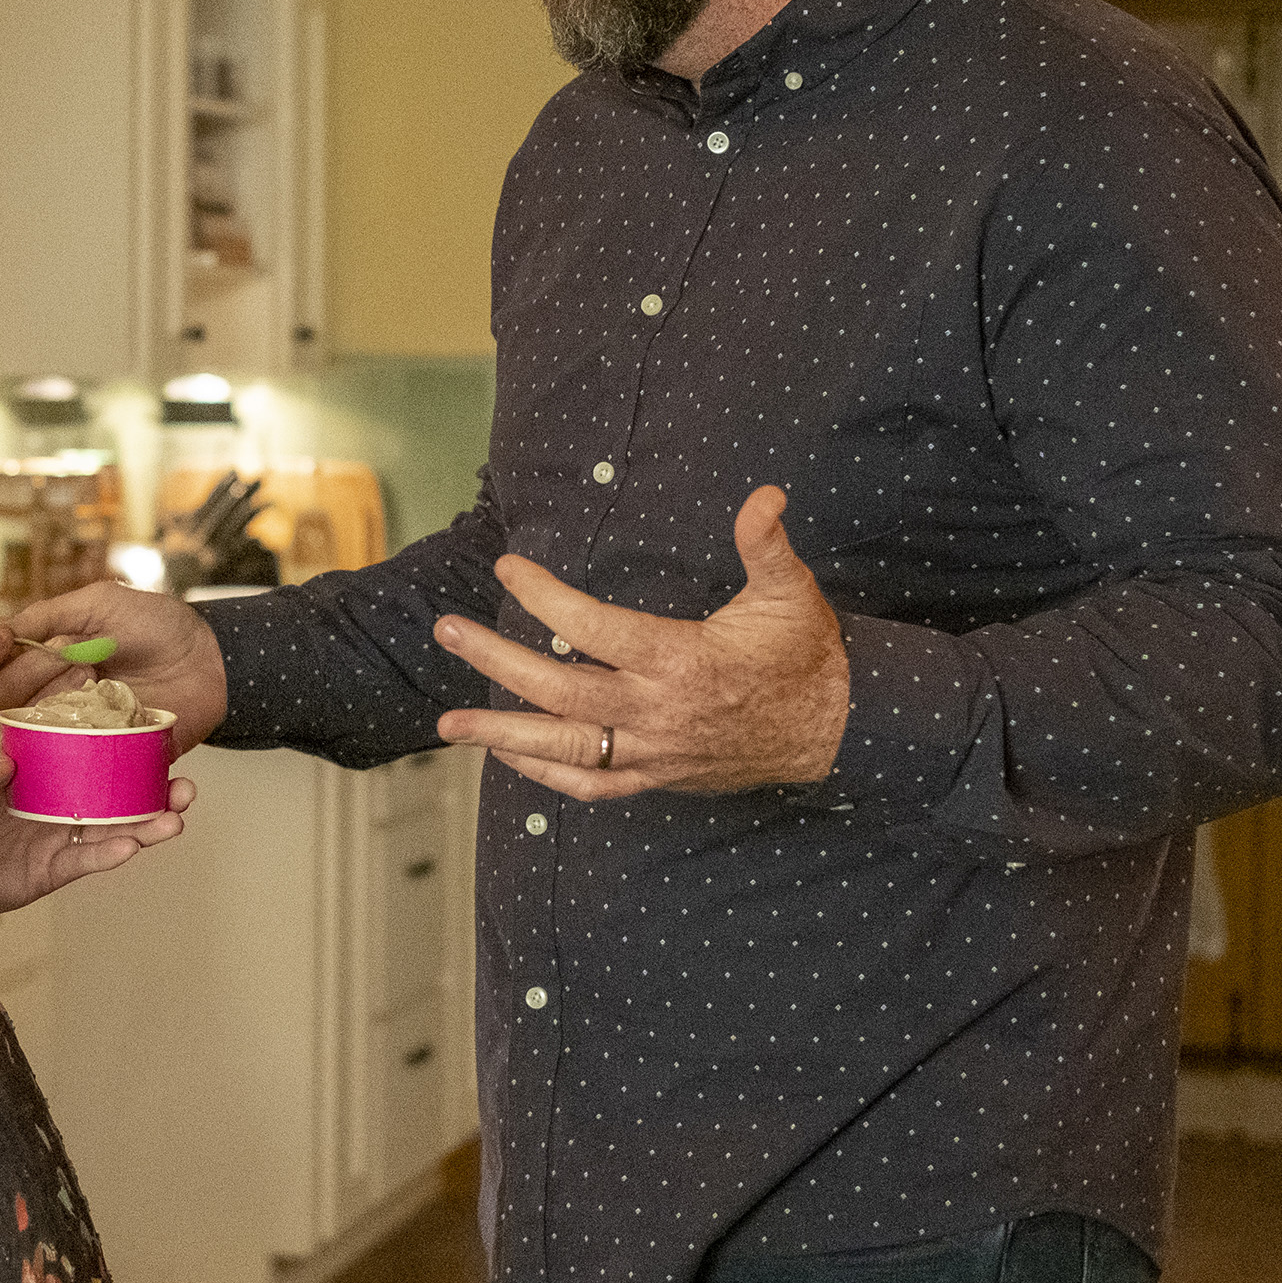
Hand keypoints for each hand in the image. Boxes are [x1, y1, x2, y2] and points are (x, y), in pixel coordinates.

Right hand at [0, 582, 228, 752]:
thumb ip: (46, 615)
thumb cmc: (158, 624)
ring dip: (55, 704)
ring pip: (34, 728)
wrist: (209, 658)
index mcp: (45, 655)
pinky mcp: (104, 753)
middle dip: (33, 673)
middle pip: (8, 695)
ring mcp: (75, 725)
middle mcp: (52, 693)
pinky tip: (99, 724)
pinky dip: (75, 746)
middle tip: (80, 658)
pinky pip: (74, 760)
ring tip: (95, 681)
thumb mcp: (99, 603)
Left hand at [0, 734, 195, 916]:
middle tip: (184, 786)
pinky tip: (130, 846)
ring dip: (146, 825)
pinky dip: (108, 854)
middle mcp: (62, 796)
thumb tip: (7, 766)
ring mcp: (59, 833)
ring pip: (115, 828)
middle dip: (156, 789)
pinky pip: (86, 860)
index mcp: (45, 761)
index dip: (130, 741)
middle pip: (119, 791)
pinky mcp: (51, 869)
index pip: (96, 747)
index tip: (161, 733)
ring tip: (174, 819)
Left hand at [433, 485, 848, 799]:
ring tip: (446, 725)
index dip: (545, 597)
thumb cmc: (805, 658)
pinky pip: (590, 786)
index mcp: (682, 660)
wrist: (835, 731)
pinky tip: (504, 754)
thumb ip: (767, 545)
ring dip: (501, 736)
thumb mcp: (791, 594)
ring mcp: (654, 752)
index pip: (594, 628)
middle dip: (496, 662)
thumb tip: (765, 496)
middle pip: (560, 692)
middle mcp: (658, 711)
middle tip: (447, 632)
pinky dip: (542, 775)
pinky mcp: (657, 778)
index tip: (508, 570)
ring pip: (565, 750)